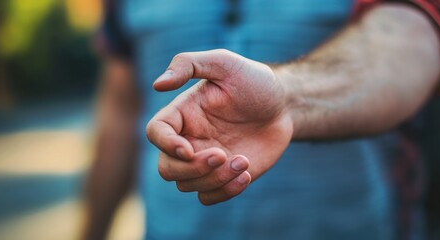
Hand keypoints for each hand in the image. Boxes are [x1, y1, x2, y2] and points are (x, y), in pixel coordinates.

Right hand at [146, 49, 292, 204]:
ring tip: (243, 161)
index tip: (189, 149)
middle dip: (193, 169)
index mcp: (183, 114)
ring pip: (188, 185)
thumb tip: (157, 84)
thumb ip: (189, 64)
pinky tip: (247, 174)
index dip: (166, 145)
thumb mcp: (225, 63)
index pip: (155, 133)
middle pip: (167, 168)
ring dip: (215, 179)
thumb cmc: (255, 81)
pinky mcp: (223, 176)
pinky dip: (225, 192)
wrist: (284, 106)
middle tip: (223, 154)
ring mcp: (205, 160)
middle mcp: (189, 139)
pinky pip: (209, 197)